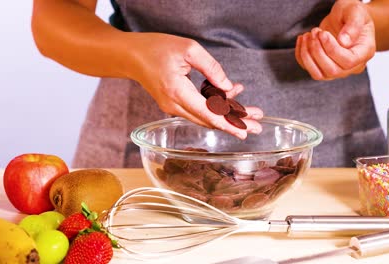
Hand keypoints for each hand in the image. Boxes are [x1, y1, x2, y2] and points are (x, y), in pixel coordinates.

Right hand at [127, 33, 262, 138]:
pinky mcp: (173, 105)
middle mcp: (174, 105)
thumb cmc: (156, 48)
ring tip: (251, 113)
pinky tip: (231, 97)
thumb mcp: (189, 49)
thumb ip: (212, 68)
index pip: (208, 114)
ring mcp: (172, 107)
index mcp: (177, 91)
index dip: (228, 124)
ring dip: (227, 115)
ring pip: (205, 116)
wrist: (131, 56)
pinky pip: (197, 110)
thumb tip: (228, 87)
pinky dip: (215, 106)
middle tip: (258, 126)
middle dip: (235, 123)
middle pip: (210, 120)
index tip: (245, 131)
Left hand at [295, 0, 375, 79]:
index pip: (348, 61)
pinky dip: (301, 55)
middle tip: (315, 31)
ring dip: (307, 55)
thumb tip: (343, 42)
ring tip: (308, 35)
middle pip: (332, 71)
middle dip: (318, 51)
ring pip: (318, 75)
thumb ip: (353, 25)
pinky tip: (303, 39)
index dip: (332, 49)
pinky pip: (309, 69)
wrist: (344, 16)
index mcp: (364, 52)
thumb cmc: (351, 13)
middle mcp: (352, 66)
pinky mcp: (322, 68)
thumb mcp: (356, 11)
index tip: (323, 33)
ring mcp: (337, 70)